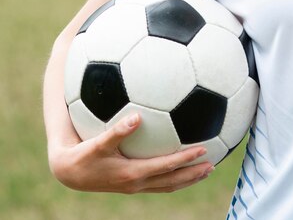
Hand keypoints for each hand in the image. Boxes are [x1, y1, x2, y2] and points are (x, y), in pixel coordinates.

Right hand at [49, 114, 213, 193]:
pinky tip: (181, 164)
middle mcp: (136, 183)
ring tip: (206, 170)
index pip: (166, 167)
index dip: (185, 159)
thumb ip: (117, 131)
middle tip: (213, 165)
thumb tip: (137, 117)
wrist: (68, 172)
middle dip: (193, 174)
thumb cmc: (82, 154)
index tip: (204, 150)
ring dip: (187, 179)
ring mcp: (135, 185)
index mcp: (132, 173)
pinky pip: (159, 182)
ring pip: (167, 185)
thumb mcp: (97, 143)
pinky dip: (174, 176)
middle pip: (172, 181)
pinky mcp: (132, 183)